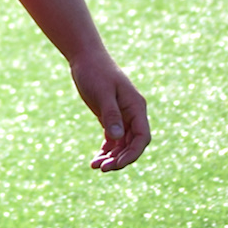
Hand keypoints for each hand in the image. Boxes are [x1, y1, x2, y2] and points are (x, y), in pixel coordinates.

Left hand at [70, 49, 149, 170]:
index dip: (133, 153)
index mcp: (137, 108)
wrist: (85, 58)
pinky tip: (96, 159)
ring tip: (96, 167)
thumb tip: (117, 137)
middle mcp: (133, 114)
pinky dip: (106, 149)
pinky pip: (113, 139)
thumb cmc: (95, 72)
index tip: (117, 165)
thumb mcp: (102, 93)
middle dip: (120, 159)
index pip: (142, 137)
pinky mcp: (111, 117)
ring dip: (112, 157)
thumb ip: (111, 115)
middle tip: (102, 169)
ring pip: (122, 143)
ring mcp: (123, 116)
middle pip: (132, 144)